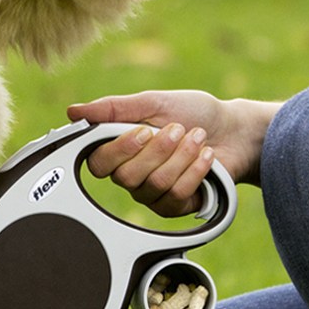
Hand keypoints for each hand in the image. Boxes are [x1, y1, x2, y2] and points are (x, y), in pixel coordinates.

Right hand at [68, 91, 279, 216]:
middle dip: (160, 149)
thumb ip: (115, 108)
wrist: (234, 129)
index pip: (98, 162)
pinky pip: (176, 196)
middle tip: (179, 129)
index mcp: (122, 147)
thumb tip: (74, 111)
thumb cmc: (194, 112)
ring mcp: (153, 192)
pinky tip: (207, 157)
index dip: (120, 149)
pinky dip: (196, 171)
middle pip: (127, 176)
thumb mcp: (155, 102)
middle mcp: (132, 173)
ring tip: (198, 138)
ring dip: (182, 155)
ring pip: (155, 184)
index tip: (144, 130)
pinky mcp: (176, 206)